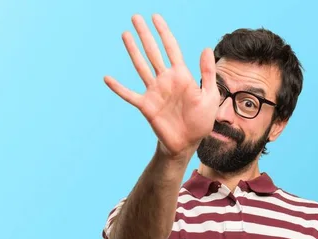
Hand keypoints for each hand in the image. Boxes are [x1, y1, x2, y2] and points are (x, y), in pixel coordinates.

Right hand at [104, 14, 220, 159]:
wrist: (187, 143)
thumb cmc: (201, 121)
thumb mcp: (210, 96)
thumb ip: (207, 74)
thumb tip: (206, 48)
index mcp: (181, 76)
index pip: (171, 48)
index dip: (163, 32)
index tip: (155, 17)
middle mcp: (165, 80)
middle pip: (153, 52)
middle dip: (145, 34)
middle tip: (135, 17)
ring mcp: (154, 92)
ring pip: (140, 66)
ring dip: (133, 50)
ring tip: (125, 34)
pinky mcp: (146, 106)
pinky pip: (129, 94)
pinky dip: (118, 87)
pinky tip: (107, 78)